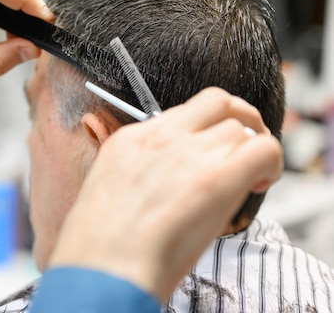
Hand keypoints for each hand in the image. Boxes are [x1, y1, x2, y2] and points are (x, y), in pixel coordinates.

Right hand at [48, 87, 283, 301]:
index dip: (203, 130)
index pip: (181, 114)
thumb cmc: (99, 247)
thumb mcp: (105, 194)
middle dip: (238, 119)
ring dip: (251, 148)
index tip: (207, 151)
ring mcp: (187, 152)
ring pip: (240, 127)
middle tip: (244, 144)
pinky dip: (270, 163)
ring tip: (250, 178)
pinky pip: (263, 149)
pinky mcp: (216, 176)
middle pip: (216, 102)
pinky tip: (259, 184)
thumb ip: (138, 176)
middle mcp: (160, 137)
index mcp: (130, 140)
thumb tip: (167, 184)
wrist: (101, 266)